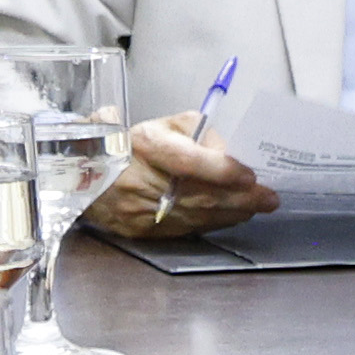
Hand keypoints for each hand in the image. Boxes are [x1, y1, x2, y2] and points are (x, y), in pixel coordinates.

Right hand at [106, 118, 272, 238]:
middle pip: (197, 194)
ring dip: (231, 213)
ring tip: (257, 207)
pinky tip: (230, 216)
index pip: (187, 161)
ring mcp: (137, 209)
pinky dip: (211, 223)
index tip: (250, 175)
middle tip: (269, 198)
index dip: (221, 170)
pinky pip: (184, 229)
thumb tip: (229, 153)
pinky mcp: (140, 230)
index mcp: (144, 145)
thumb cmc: (132, 144)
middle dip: (239, 198)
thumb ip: (199, 132)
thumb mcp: (163, 124)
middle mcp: (139, 180)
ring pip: (194, 216)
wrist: (85, 175)